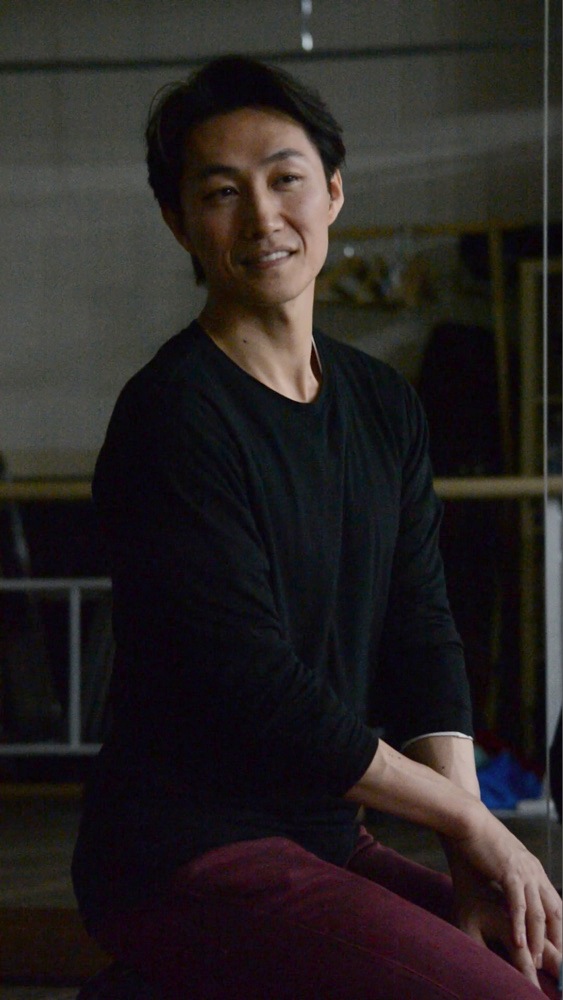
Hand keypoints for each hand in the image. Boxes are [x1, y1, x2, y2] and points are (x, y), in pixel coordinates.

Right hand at [445, 807, 561, 988]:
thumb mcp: (502, 860)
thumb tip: (507, 895)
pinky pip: (518, 905)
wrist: (469, 820)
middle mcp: (534, 871)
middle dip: (555, 939)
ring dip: (537, 939)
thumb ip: (509, 877)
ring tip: (535, 960)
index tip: (555, 949)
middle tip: (550, 962)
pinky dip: (520, 925)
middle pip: (554, 911)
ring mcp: (524, 871)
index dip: (557, 928)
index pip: (554, 904)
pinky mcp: (509, 872)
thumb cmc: (479, 840)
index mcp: (534, 869)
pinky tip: (519, 942)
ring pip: (538, 912)